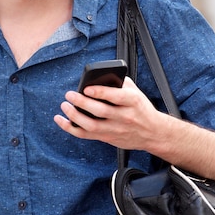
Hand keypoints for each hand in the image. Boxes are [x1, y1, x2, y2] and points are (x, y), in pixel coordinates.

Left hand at [53, 76, 167, 150]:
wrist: (152, 132)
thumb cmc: (141, 109)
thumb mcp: (136, 92)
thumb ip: (119, 83)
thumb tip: (99, 76)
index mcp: (132, 102)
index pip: (115, 97)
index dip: (100, 92)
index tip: (86, 88)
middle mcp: (124, 117)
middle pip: (100, 111)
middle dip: (82, 103)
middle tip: (70, 95)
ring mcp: (115, 129)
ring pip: (91, 126)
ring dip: (74, 116)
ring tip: (65, 106)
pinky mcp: (107, 138)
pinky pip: (86, 135)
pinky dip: (71, 128)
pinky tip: (62, 120)